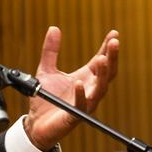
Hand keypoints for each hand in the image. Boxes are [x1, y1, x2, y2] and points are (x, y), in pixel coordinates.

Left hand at [24, 27, 118, 150]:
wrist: (36, 123)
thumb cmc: (45, 98)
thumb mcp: (46, 69)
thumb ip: (50, 50)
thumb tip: (54, 28)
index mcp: (85, 78)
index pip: (101, 60)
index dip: (107, 47)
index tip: (114, 33)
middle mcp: (89, 90)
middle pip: (107, 72)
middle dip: (112, 57)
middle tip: (114, 42)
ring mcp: (85, 103)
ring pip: (100, 88)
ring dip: (102, 73)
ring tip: (102, 59)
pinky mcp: (74, 115)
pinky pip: (81, 104)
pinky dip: (81, 93)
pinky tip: (80, 83)